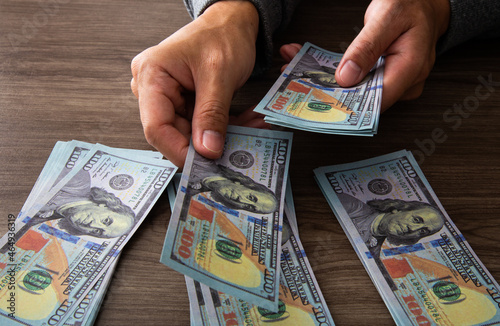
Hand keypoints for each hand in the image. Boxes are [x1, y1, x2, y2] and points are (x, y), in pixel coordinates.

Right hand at [131, 1, 259, 166]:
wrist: (231, 22)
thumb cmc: (222, 35)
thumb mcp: (219, 75)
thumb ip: (212, 114)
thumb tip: (207, 151)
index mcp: (152, 76)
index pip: (156, 127)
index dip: (179, 150)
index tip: (205, 165)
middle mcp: (154, 88)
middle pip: (173, 133)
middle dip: (206, 145)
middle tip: (236, 151)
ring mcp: (168, 97)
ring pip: (190, 133)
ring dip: (221, 136)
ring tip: (250, 129)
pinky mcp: (183, 103)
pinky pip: (200, 125)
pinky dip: (223, 128)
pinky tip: (246, 124)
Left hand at [280, 0, 449, 110]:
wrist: (421, 2)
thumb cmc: (410, 5)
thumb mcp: (387, 17)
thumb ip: (366, 47)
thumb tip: (346, 78)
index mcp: (411, 68)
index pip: (376, 101)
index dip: (346, 105)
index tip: (319, 101)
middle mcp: (404, 82)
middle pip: (362, 99)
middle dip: (327, 92)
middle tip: (296, 82)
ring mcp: (394, 83)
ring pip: (355, 92)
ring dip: (325, 84)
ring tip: (296, 71)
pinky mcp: (382, 80)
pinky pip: (357, 83)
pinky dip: (334, 76)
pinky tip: (312, 67)